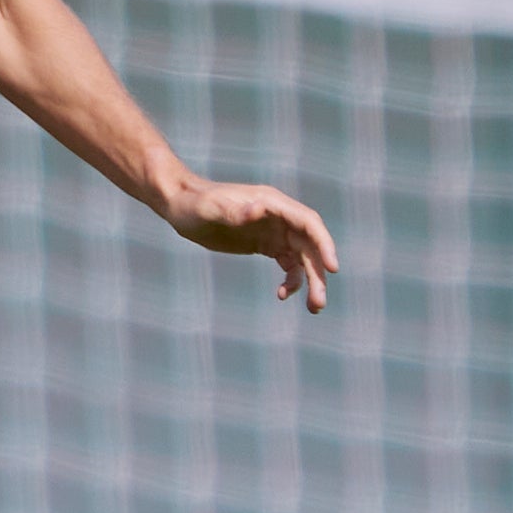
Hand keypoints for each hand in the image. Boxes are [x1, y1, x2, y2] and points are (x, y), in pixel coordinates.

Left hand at [160, 177, 339, 311]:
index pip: (308, 223)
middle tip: (319, 303)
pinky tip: (282, 295)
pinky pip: (288, 264)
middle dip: (318, 273)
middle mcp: (279, 216)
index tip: (332, 268)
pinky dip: (291, 280)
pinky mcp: (266, 244)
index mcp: (272, 203)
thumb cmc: (194, 204)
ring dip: (310, 281)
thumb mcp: (210, 208)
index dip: (324, 244)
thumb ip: (235, 211)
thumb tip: (259, 209)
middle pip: (310, 245)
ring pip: (303, 257)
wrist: (180, 205)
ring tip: (314, 308)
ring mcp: (275, 231)